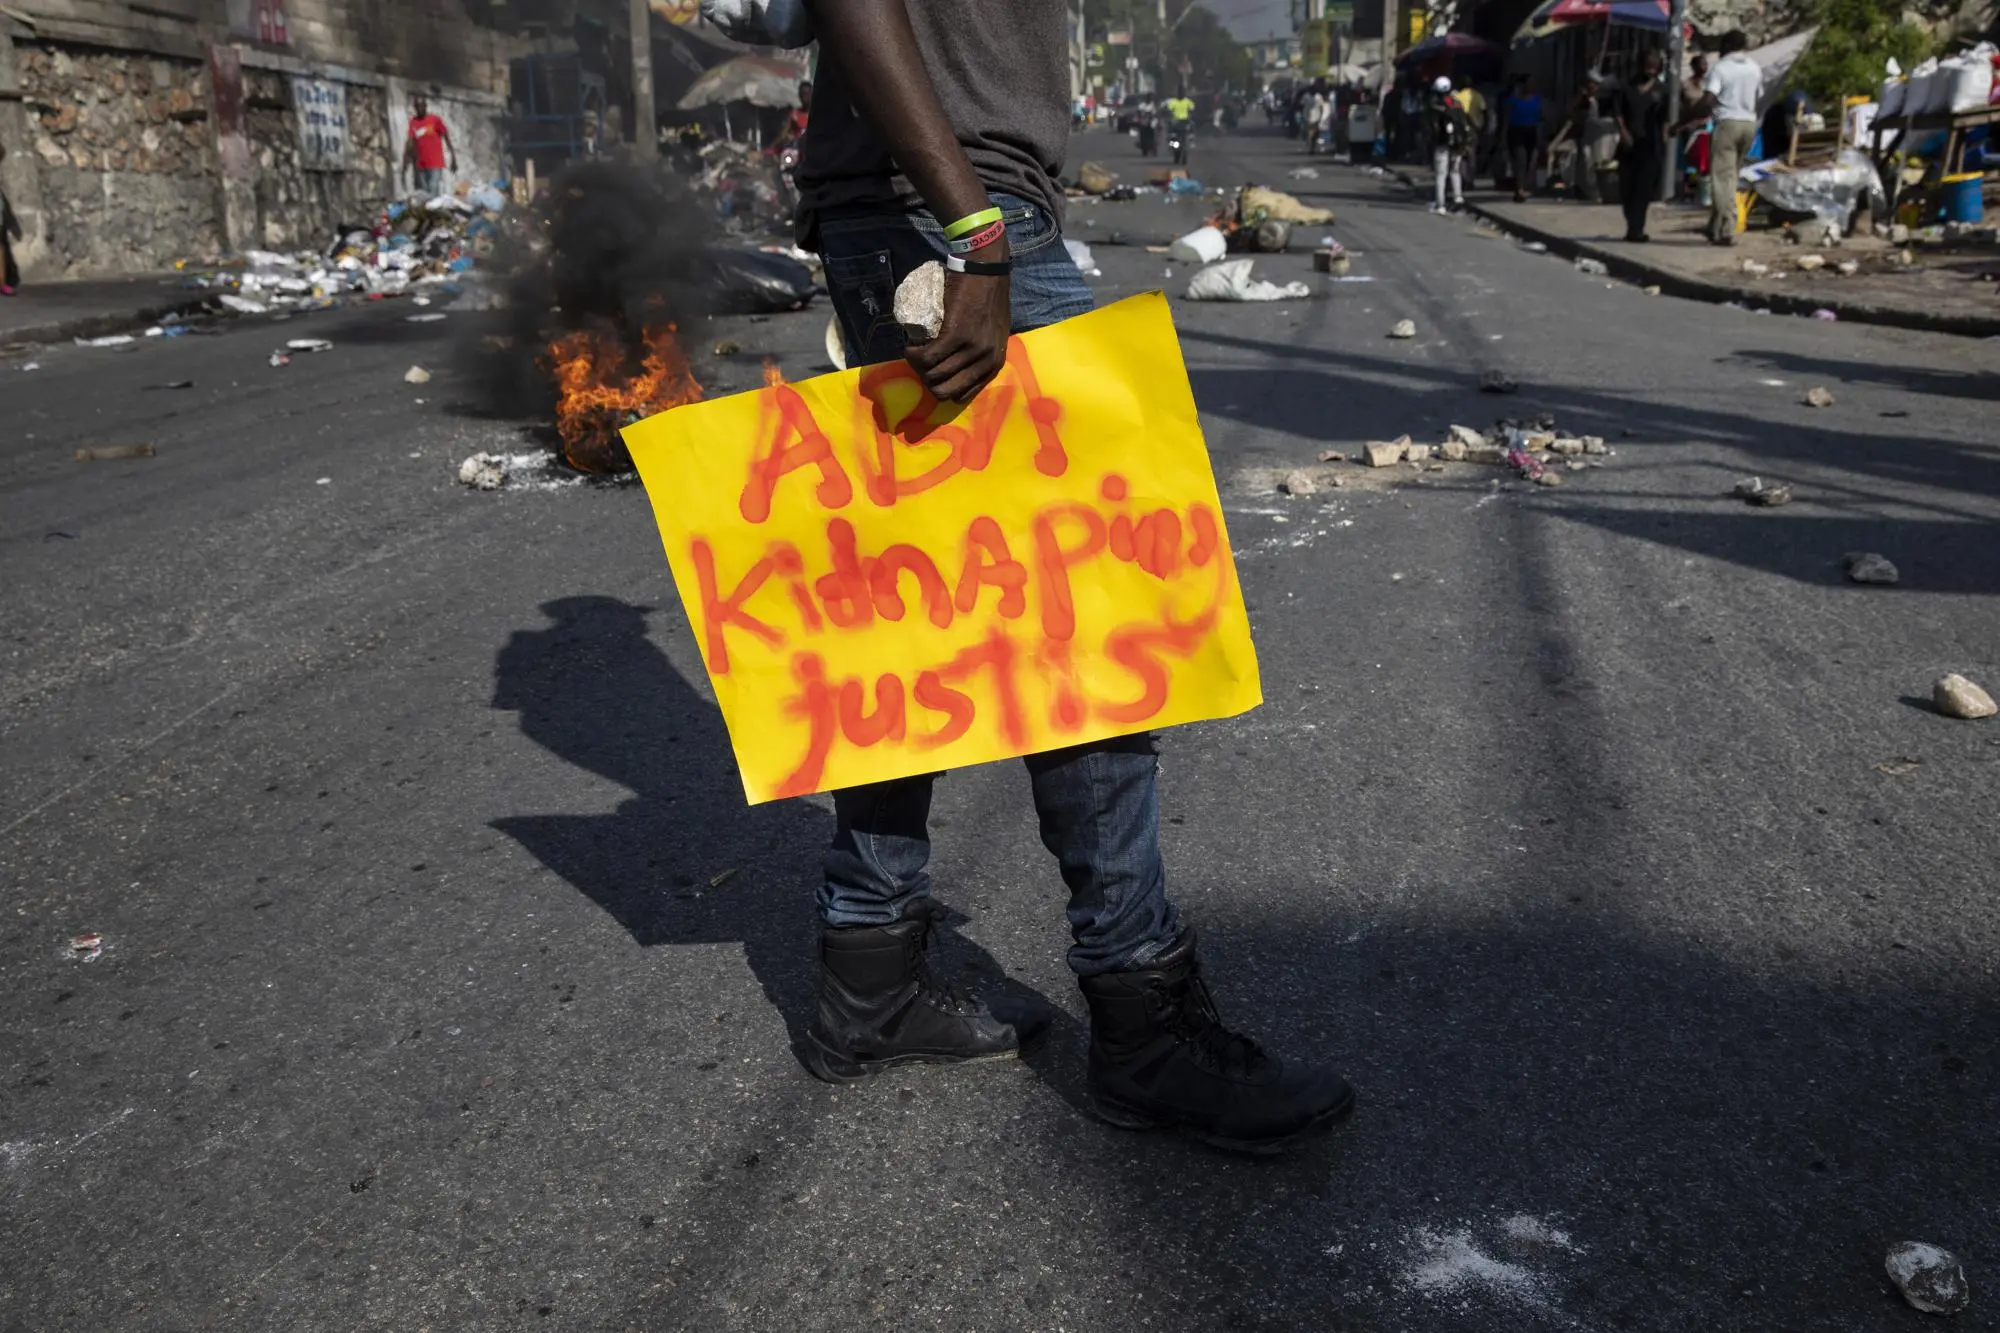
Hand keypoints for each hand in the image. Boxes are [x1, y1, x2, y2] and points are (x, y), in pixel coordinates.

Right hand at [906, 249, 1010, 402]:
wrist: (986, 270)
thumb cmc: (989, 297)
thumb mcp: (994, 332)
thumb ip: (984, 350)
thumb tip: (963, 366)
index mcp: (995, 364)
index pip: (962, 394)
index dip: (941, 387)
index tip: (932, 373)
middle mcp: (985, 361)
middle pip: (945, 390)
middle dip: (927, 382)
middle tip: (920, 364)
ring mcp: (972, 349)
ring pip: (934, 375)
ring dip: (917, 367)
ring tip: (912, 353)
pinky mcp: (955, 334)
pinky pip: (927, 357)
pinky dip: (913, 355)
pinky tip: (909, 347)